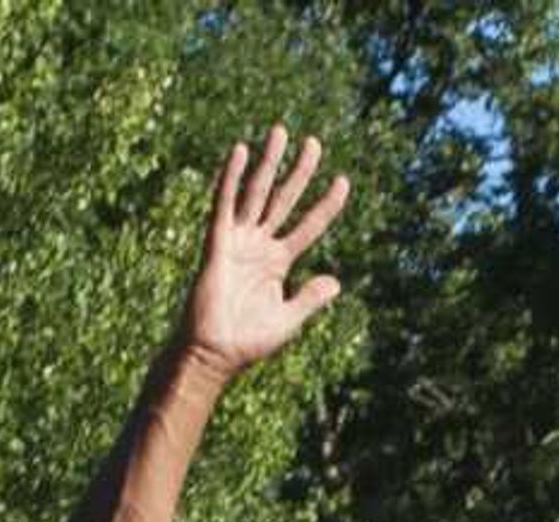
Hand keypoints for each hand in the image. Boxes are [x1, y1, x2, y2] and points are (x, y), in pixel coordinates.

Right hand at [177, 129, 351, 379]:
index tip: (343, 181)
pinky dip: (232, 177)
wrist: (215, 353)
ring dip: (269, 162)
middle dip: (299, 171)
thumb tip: (336, 281)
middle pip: (285, 200)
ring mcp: (239, 241)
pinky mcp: (218, 242)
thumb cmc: (248, 340)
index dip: (326, 205)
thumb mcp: (289, 319)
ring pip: (257, 193)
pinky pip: (225, 203)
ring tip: (280, 132)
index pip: (308, 225)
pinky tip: (240, 150)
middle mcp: (260, 245)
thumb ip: (310, 298)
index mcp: (278, 262)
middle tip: (314, 142)